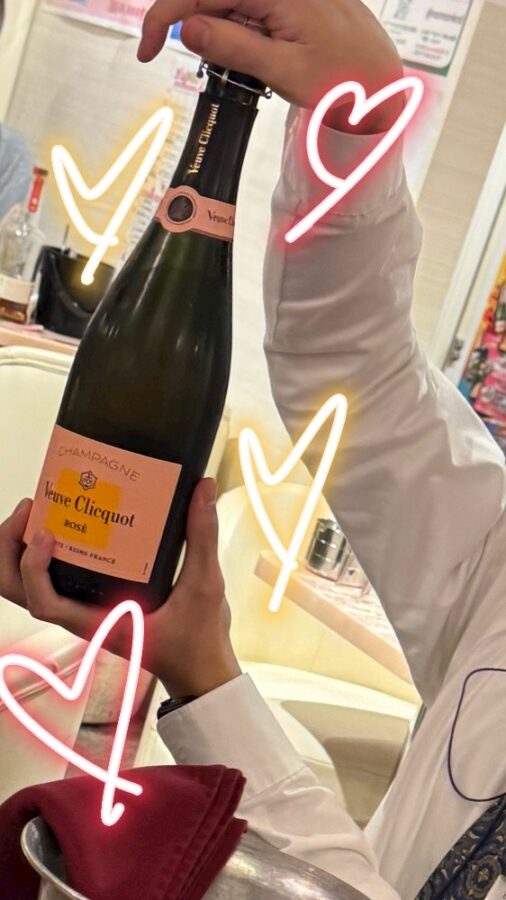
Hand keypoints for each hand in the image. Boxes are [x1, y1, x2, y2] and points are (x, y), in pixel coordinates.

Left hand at [0, 480, 241, 698]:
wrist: (200, 670)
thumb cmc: (198, 639)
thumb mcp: (205, 585)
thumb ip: (202, 535)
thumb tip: (203, 488)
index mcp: (100, 621)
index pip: (43, 604)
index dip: (32, 568)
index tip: (46, 534)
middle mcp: (83, 618)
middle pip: (19, 593)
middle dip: (10, 550)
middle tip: (31, 510)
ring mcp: (83, 611)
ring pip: (28, 588)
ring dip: (20, 552)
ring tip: (38, 512)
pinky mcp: (92, 604)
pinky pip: (52, 582)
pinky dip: (42, 556)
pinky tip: (63, 526)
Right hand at [138, 0, 403, 132]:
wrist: (386, 85)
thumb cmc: (347, 82)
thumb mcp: (284, 72)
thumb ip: (233, 47)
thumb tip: (185, 27)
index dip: (164, 15)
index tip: (145, 49)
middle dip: (186, 21)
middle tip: (172, 58)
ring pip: (231, 1)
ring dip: (221, 31)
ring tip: (254, 68)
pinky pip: (252, 6)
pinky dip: (241, 30)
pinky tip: (260, 56)